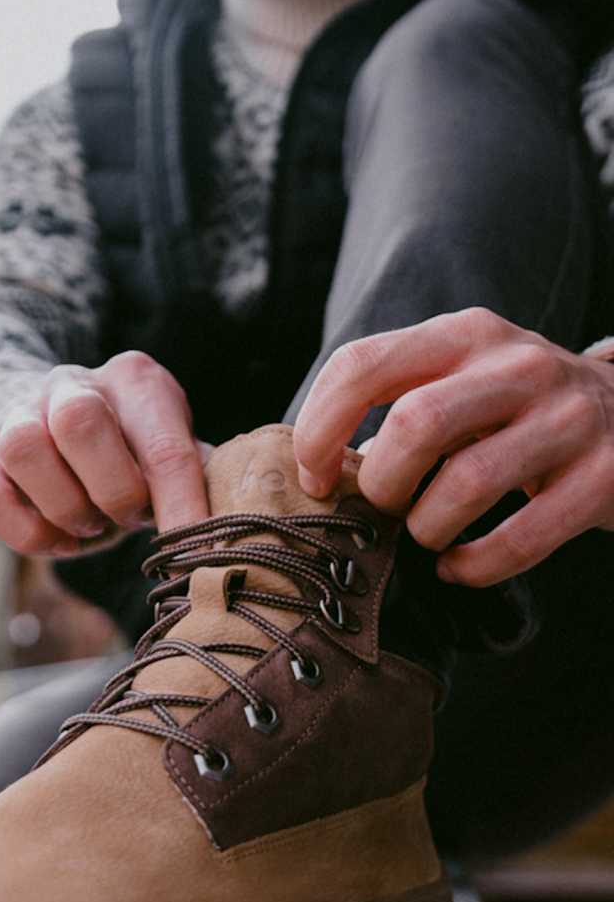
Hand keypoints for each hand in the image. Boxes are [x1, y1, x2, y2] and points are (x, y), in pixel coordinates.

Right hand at [0, 351, 210, 555]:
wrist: (55, 427)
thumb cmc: (131, 454)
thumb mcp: (173, 452)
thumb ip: (205, 479)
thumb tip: (242, 524)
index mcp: (136, 380)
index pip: (163, 443)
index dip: (181, 506)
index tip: (195, 551)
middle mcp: (72, 383)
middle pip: (79, 421)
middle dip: (112, 489)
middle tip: (128, 518)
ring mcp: (17, 411)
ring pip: (23, 449)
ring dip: (65, 506)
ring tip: (91, 524)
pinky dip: (29, 534)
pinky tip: (60, 540)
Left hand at [293, 308, 613, 586]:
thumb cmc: (516, 411)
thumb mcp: (461, 381)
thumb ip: (397, 404)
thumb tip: (324, 469)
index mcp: (464, 335)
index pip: (362, 365)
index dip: (320, 428)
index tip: (316, 477)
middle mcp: (518, 365)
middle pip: (416, 424)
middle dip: (381, 484)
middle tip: (381, 510)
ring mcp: (568, 418)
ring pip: (467, 482)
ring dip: (426, 528)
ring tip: (425, 536)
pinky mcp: (603, 477)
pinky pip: (519, 538)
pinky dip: (472, 566)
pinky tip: (456, 566)